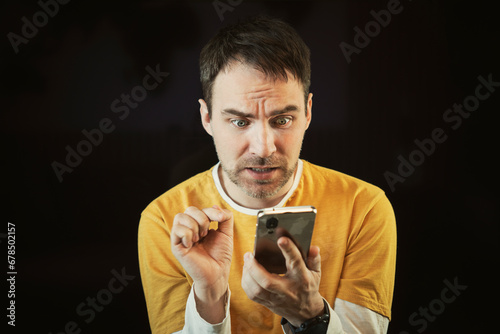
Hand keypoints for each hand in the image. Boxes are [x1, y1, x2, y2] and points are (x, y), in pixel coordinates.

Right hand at [171, 205, 233, 322]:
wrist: (218, 273)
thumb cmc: (220, 255)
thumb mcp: (226, 233)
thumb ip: (225, 218)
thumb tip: (215, 206)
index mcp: (199, 226)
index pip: (200, 209)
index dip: (211, 211)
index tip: (221, 218)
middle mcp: (188, 230)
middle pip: (189, 210)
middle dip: (202, 217)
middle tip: (207, 232)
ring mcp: (181, 238)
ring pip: (180, 217)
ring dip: (194, 225)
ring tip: (200, 238)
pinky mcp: (176, 247)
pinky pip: (176, 230)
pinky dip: (187, 234)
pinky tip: (192, 244)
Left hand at [241, 236, 323, 326]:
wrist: (305, 312)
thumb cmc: (308, 288)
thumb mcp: (315, 273)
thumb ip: (314, 259)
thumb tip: (313, 247)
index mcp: (301, 279)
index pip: (296, 263)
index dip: (289, 250)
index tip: (281, 239)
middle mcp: (287, 290)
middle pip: (268, 281)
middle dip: (255, 268)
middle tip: (249, 254)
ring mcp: (276, 299)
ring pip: (257, 290)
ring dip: (248, 274)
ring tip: (247, 261)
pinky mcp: (268, 303)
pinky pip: (252, 295)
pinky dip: (246, 283)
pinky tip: (247, 272)